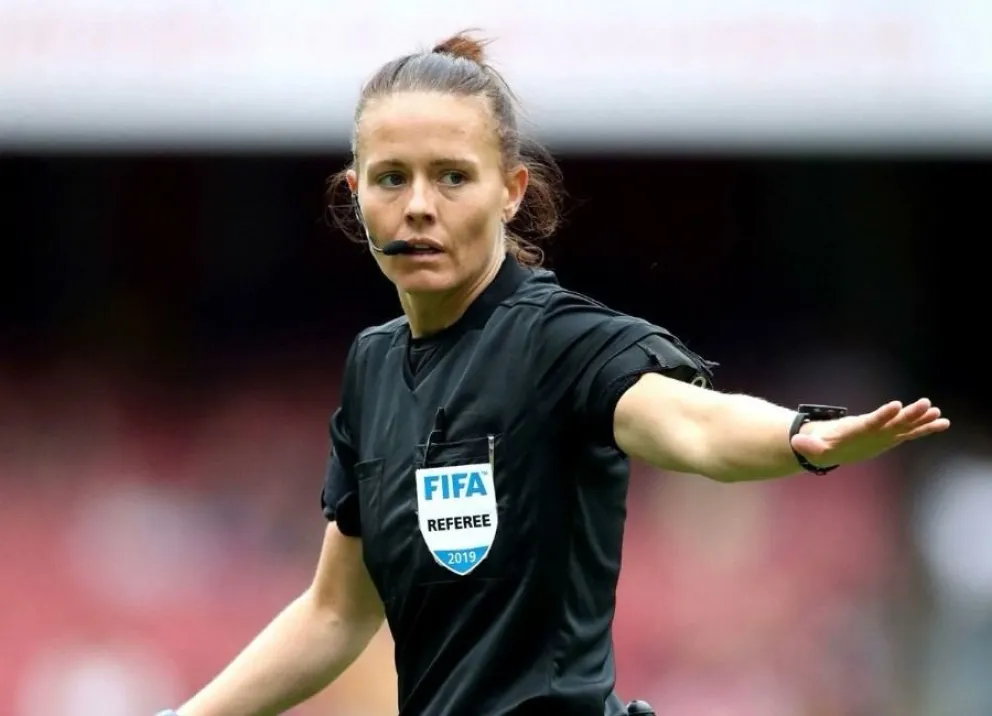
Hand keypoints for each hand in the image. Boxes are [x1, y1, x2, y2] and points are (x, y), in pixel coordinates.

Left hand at [790, 398, 949, 466]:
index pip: (871, 422)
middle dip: (908, 414)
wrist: (828, 443)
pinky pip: (909, 432)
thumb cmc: (822, 445)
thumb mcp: (813, 449)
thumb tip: (796, 443)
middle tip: (925, 404)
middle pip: (892, 421)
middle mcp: (873, 428)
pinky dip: (924, 428)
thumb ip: (808, 446)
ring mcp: (882, 432)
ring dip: (919, 418)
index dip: (882, 415)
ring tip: (936, 411)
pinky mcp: (889, 437)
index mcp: (856, 429)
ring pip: (904, 424)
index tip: (894, 405)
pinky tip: (942, 423)